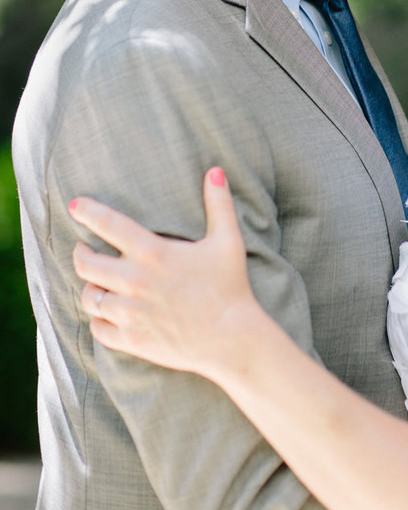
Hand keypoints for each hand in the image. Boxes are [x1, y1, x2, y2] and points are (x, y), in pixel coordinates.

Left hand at [69, 168, 263, 382]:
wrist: (230, 338)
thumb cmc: (230, 286)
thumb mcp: (228, 241)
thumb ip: (219, 204)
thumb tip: (214, 170)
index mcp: (154, 254)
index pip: (110, 225)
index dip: (88, 212)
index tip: (75, 205)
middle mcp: (134, 281)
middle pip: (86, 264)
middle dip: (80, 253)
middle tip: (83, 249)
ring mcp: (128, 312)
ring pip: (88, 297)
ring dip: (90, 288)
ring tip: (97, 283)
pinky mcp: (129, 338)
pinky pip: (97, 328)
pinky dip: (98, 320)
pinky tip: (107, 314)